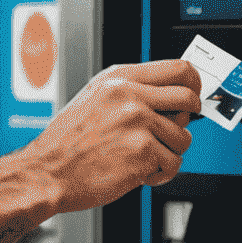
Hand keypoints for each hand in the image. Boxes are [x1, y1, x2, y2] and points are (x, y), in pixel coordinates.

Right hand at [24, 60, 200, 214]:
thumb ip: (130, 91)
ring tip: (146, 158)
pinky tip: (141, 173)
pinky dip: (161, 174)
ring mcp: (138, 122)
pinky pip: (173, 163)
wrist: (47, 172)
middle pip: (189, 99)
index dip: (194, 84)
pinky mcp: (142, 151)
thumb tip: (169, 94)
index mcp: (120, 79)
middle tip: (177, 130)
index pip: (178, 68)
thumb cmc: (66, 142)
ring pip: (183, 137)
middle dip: (190, 119)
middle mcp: (130, 95)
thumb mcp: (95, 98)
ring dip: (170, 152)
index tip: (195, 95)